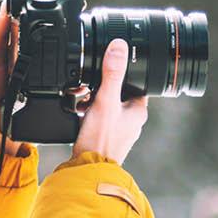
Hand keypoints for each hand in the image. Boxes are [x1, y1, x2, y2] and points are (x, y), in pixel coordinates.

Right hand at [70, 39, 148, 164]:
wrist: (87, 169)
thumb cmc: (100, 141)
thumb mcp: (105, 101)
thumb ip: (111, 74)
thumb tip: (119, 47)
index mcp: (139, 110)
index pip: (135, 81)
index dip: (120, 72)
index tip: (107, 69)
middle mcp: (132, 120)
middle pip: (118, 92)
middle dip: (101, 87)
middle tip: (89, 88)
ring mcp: (119, 130)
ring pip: (107, 105)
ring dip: (93, 100)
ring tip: (82, 101)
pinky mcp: (105, 137)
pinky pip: (98, 118)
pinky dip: (88, 113)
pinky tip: (79, 113)